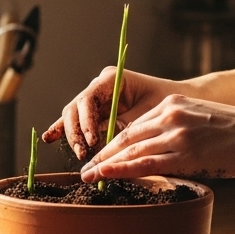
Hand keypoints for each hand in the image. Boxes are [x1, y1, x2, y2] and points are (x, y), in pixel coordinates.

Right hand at [42, 68, 180, 160]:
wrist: (184, 100)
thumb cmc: (169, 104)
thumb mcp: (147, 115)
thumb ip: (124, 127)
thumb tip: (106, 147)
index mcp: (111, 78)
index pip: (87, 100)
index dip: (86, 122)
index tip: (93, 141)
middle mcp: (99, 86)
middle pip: (75, 108)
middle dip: (76, 132)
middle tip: (84, 153)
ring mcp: (96, 98)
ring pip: (73, 116)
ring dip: (73, 136)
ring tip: (81, 154)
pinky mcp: (96, 111)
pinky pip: (77, 121)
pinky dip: (64, 129)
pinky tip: (50, 137)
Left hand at [78, 95, 234, 182]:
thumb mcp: (204, 121)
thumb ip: (180, 132)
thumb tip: (163, 155)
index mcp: (173, 105)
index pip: (134, 125)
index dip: (114, 142)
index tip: (100, 154)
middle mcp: (170, 115)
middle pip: (126, 136)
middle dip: (103, 153)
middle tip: (86, 167)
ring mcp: (177, 133)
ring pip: (131, 150)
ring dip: (106, 164)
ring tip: (88, 176)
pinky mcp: (186, 153)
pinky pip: (146, 163)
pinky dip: (122, 169)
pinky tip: (106, 175)